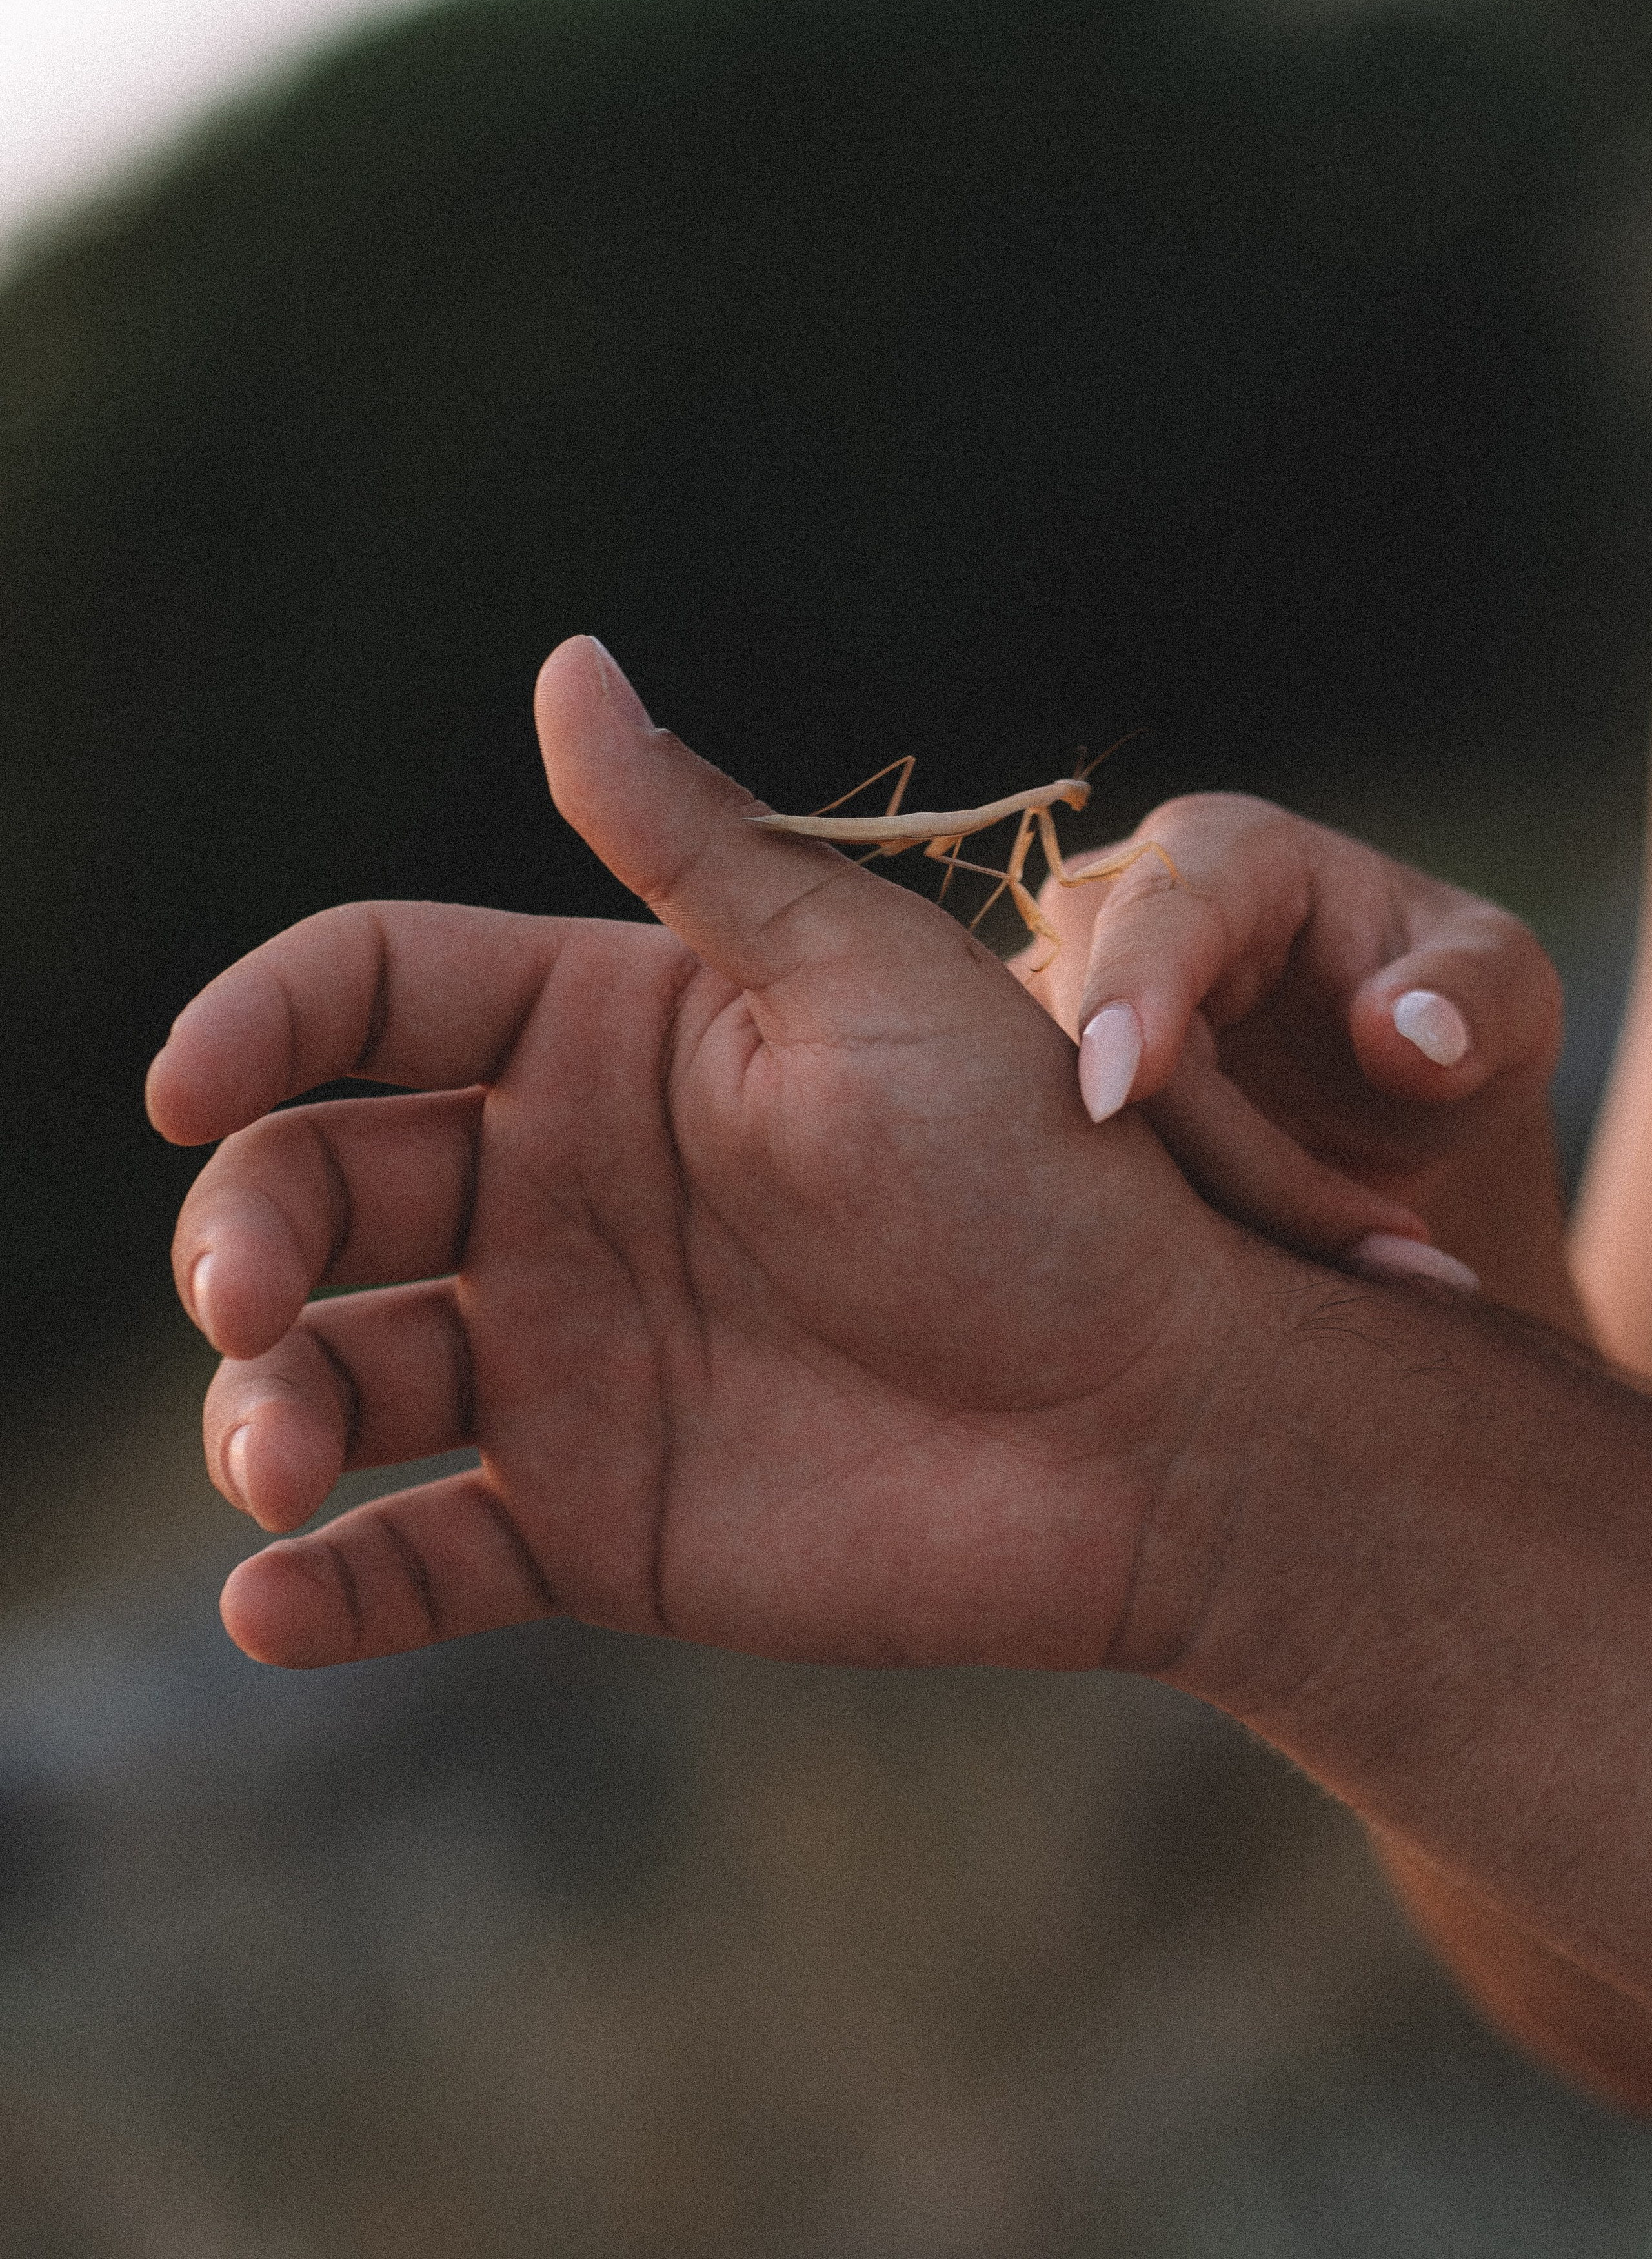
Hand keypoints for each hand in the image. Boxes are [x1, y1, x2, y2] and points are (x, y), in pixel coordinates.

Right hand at [146, 640, 1267, 1669]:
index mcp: (605, 1038)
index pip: (370, 994)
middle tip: (254, 1302)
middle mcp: (555, 1192)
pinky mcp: (590, 1525)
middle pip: (313, 1183)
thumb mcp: (862, 985)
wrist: (1155, 1420)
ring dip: (263, 1415)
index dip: (259, 1022)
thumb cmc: (1042, 1175)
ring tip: (277, 1466)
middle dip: (244, 1233)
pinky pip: (418, 1558)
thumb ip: (691, 848)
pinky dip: (328, 1593)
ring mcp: (562, 1362)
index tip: (187, 1084)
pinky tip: (270, 1607)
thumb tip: (566, 657)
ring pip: (335, 1376)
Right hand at [1012, 795, 1576, 1328]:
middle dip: (1244, 1176)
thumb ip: (1475, 997)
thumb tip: (1400, 1031)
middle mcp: (1110, 919)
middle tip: (1397, 1255)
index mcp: (1222, 849)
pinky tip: (1303, 1276)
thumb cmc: (1445, 1002)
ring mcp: (1061, 1018)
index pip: (1156, 923)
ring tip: (1384, 1265)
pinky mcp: (1049, 1110)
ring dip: (1230, 1230)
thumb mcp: (1507, 985)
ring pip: (1095, 1147)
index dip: (1133, 1001)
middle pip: (1121, 1062)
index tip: (1115, 1089)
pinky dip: (1192, 1259)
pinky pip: (1093, 1197)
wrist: (1389, 1083)